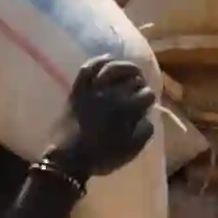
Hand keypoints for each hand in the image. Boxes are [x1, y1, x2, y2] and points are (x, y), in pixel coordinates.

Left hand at [59, 60, 159, 177]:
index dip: (149, 98)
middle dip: (140, 82)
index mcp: (127, 110)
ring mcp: (93, 89)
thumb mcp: (131, 151)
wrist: (68, 159)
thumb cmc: (101, 156)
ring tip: (130, 69)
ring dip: (125, 66)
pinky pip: (88, 68)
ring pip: (112, 67)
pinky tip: (107, 59)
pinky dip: (98, 60)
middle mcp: (112, 94)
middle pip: (133, 78)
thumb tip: (148, 116)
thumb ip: (145, 132)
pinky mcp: (78, 89)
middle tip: (140, 86)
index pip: (147, 95)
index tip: (147, 104)